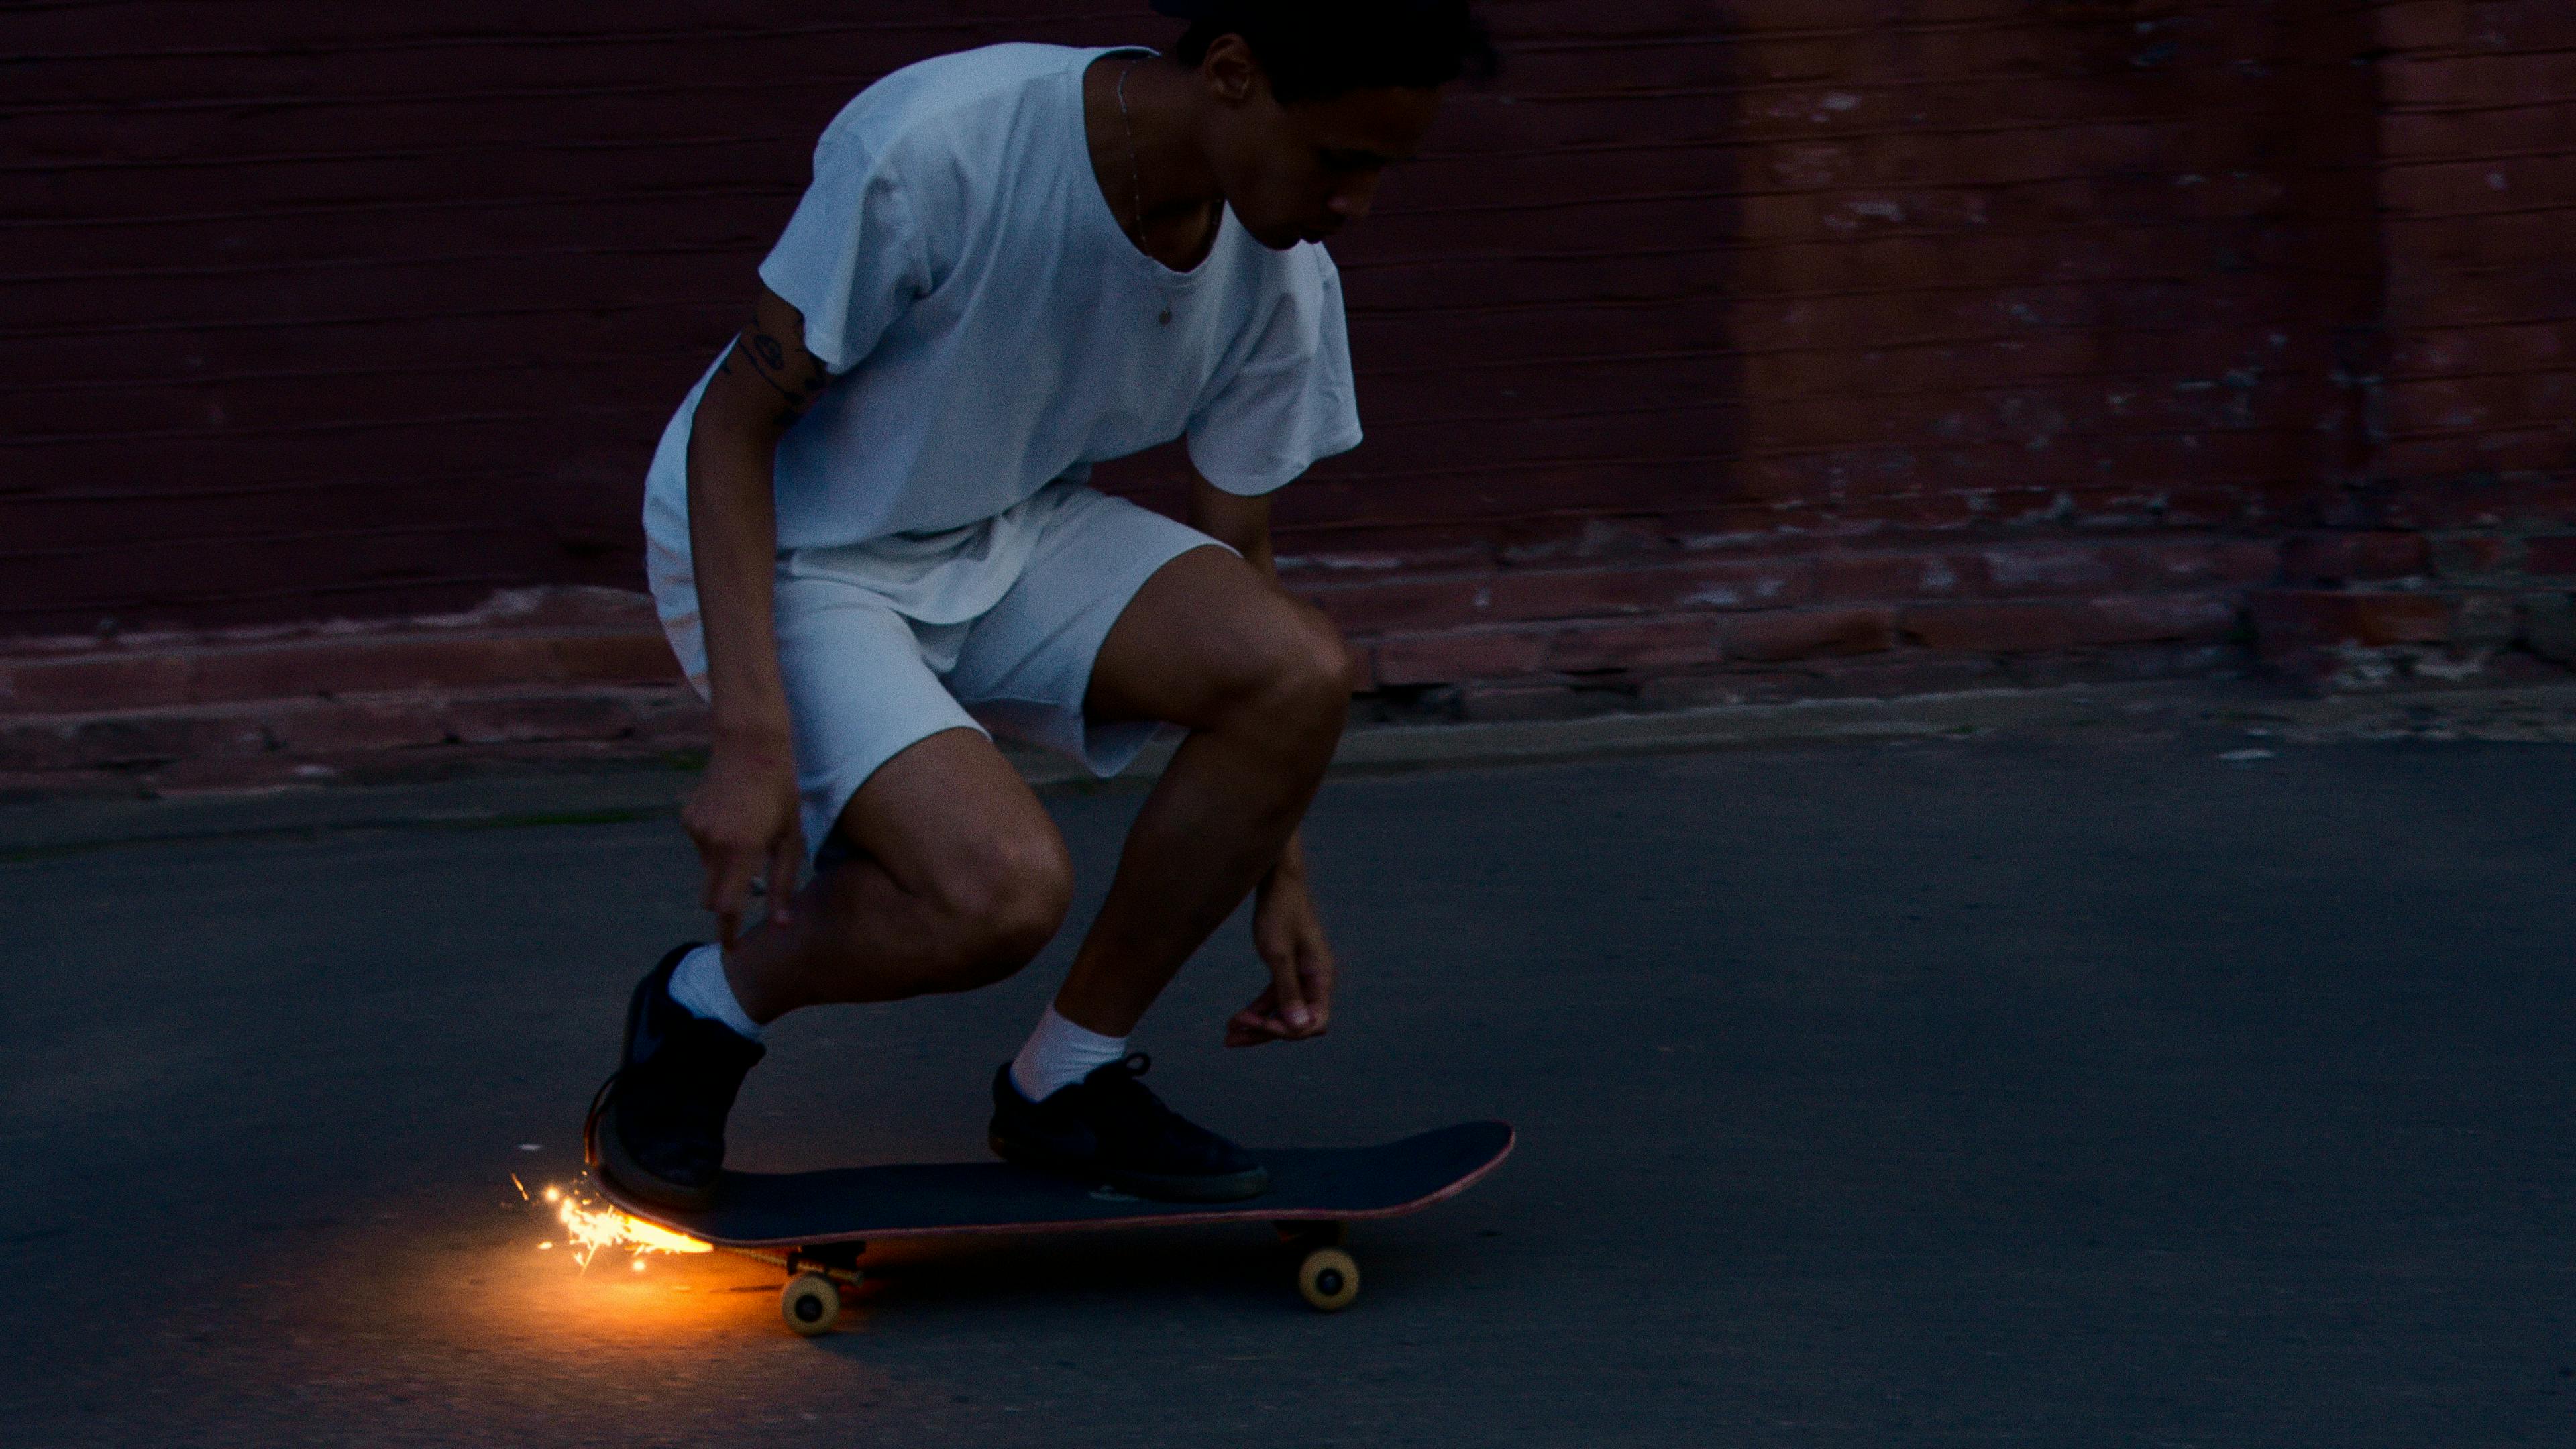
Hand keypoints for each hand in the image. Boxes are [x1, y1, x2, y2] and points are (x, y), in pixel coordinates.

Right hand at [681, 732, 802, 947]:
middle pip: (711, 895)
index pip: (726, 907)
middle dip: (726, 903)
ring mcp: (695, 830)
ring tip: (750, 835)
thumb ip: (783, 883)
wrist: (749, 745)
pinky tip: (735, 818)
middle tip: (747, 897)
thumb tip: (780, 924)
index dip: (728, 932)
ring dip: (726, 867)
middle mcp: (711, 844)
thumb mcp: (790, 838)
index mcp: (741, 850)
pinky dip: (718, 845)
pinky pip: (702, 846)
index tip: (732, 950)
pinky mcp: (687, 818)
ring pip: (708, 869)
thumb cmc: (781, 791)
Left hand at [1226, 865, 1334, 1046]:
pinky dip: (1258, 1009)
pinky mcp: (1288, 970)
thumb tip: (1300, 1028)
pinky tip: (1237, 1017)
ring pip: (1283, 1013)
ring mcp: (1302, 976)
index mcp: (1322, 978)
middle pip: (1297, 1023)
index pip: (1314, 1023)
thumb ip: (1288, 993)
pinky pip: (1275, 999)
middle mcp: (1316, 981)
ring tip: (1229, 1033)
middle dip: (1265, 1033)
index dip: (1287, 1031)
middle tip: (1231, 1039)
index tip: (1257, 1024)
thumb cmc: (1280, 912)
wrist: (1277, 881)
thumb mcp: (1279, 954)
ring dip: (1258, 1024)